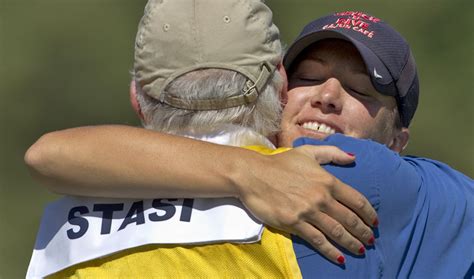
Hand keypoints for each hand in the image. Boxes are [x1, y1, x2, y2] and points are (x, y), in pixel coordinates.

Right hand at [235, 145, 376, 263]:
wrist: (253, 175)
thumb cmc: (280, 163)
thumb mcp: (307, 152)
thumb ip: (333, 153)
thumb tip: (354, 157)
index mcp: (327, 180)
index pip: (356, 200)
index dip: (368, 213)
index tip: (374, 222)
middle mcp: (321, 197)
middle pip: (350, 218)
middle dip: (364, 231)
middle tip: (371, 239)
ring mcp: (308, 212)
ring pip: (337, 231)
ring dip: (352, 243)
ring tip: (362, 250)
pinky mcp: (294, 224)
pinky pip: (317, 240)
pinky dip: (331, 250)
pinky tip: (340, 257)